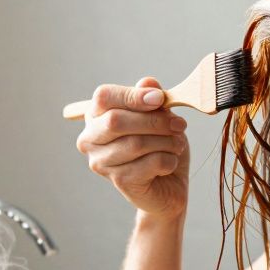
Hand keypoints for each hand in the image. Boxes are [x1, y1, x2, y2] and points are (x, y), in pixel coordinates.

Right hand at [75, 77, 189, 219]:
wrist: (167, 186)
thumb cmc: (159, 146)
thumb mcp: (158, 115)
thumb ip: (151, 98)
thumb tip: (148, 83)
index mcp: (95, 116)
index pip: (104, 97)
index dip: (133, 95)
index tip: (160, 99)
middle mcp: (90, 139)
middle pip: (116, 120)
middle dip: (155, 120)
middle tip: (179, 124)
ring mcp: (101, 163)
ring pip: (136, 143)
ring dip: (167, 141)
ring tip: (178, 144)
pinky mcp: (120, 182)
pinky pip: (150, 163)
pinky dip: (169, 160)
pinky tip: (170, 163)